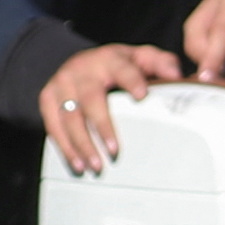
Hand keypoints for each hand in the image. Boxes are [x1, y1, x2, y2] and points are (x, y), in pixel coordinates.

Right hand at [35, 40, 188, 171]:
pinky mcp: (47, 99)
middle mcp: (82, 71)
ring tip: (95, 166)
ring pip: (69, 117)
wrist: (77, 62)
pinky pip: (53, 126)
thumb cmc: (116, 66)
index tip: (141, 95)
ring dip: (82, 144)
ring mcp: (61, 85)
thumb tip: (177, 76)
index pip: (122, 69)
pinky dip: (65, 148)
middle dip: (102, 126)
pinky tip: (77, 164)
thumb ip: (160, 64)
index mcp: (109, 59)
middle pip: (91, 99)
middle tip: (114, 151)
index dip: (132, 80)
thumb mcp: (139, 57)